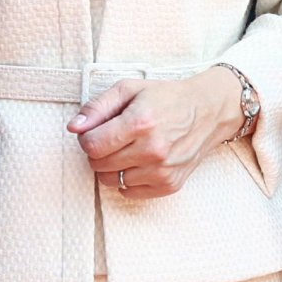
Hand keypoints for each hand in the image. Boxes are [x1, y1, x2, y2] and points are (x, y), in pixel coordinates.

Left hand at [69, 69, 242, 198]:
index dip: (87, 138)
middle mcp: (152, 150)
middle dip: (99, 152)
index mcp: (140, 123)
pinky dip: (128, 180)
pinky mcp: (170, 185)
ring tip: (127, 149)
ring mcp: (162, 171)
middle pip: (99, 165)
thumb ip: (97, 107)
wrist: (208, 111)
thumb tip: (73, 127)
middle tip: (113, 138)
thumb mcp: (129, 89)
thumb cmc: (165, 98)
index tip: (96, 131)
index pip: (92, 146)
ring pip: (111, 181)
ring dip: (112, 167)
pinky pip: (129, 192)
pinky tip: (139, 162)